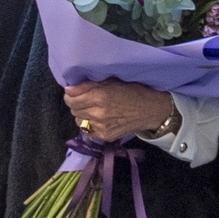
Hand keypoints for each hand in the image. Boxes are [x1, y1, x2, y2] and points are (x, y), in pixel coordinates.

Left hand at [62, 78, 177, 143]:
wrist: (150, 110)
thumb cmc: (132, 90)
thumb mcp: (111, 81)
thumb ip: (88, 85)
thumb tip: (68, 89)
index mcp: (100, 96)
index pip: (71, 99)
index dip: (70, 95)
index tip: (74, 92)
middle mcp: (98, 113)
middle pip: (73, 110)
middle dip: (76, 104)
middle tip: (85, 99)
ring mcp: (101, 127)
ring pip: (79, 120)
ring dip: (82, 114)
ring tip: (92, 109)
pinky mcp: (105, 136)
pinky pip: (87, 130)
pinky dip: (89, 124)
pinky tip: (98, 118)